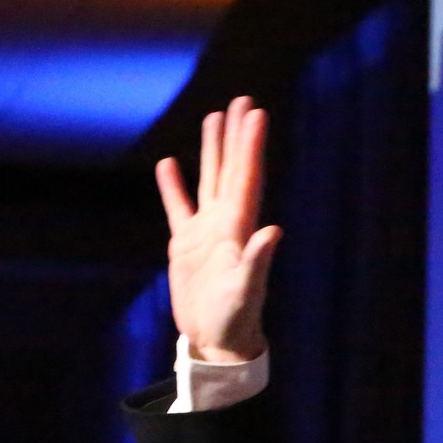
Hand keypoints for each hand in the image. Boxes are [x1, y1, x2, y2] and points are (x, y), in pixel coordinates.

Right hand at [156, 96, 278, 362]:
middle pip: (231, 169)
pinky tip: (169, 163)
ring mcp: (205, 232)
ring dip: (212, 149)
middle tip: (243, 100)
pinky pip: (178, 207)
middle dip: (236, 135)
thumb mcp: (246, 291)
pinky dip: (173, 186)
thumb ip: (258, 261)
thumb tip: (273, 231)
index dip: (250, 145)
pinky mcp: (185, 245)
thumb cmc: (235, 320)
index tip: (256, 114)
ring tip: (214, 117)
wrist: (216, 342)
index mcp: (240, 228)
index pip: (246, 177)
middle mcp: (226, 223)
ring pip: (209, 180)